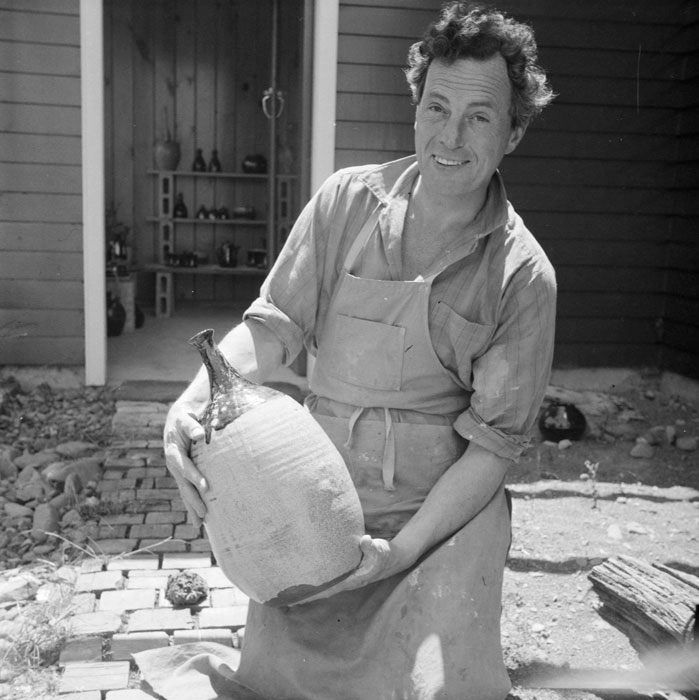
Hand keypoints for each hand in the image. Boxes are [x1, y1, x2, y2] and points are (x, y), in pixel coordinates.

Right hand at [163, 400, 207, 526]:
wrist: (177, 417)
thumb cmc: (184, 416)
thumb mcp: (186, 417)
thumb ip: (192, 425)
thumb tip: (199, 434)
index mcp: (173, 452)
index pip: (185, 467)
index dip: (194, 477)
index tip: (205, 487)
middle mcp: (174, 464)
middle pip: (184, 485)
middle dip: (193, 500)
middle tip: (204, 514)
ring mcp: (178, 470)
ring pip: (185, 491)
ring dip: (192, 507)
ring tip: (199, 524)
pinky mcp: (183, 473)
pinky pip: (187, 490)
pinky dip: (192, 503)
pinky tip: (198, 517)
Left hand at [294, 534, 413, 604]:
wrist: (395, 557)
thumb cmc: (386, 554)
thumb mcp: (381, 549)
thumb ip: (372, 547)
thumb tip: (365, 540)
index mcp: (350, 580)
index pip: (326, 590)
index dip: (310, 595)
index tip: (293, 599)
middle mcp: (346, 582)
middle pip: (320, 591)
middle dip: (303, 595)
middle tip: (281, 597)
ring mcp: (346, 577)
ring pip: (323, 586)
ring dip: (308, 589)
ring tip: (289, 590)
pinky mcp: (347, 571)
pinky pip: (328, 578)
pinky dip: (316, 579)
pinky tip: (307, 576)